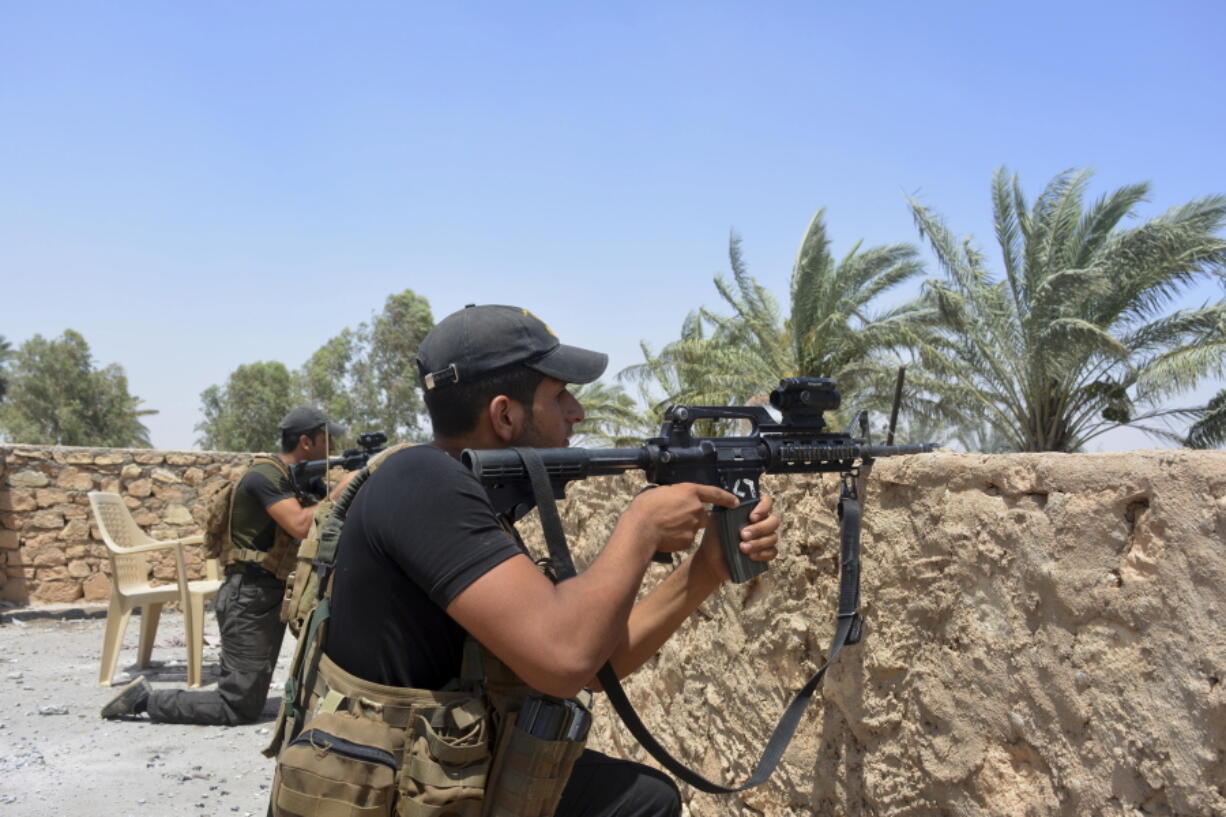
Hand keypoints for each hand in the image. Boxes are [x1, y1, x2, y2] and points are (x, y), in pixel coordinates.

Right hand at [623, 483, 739, 553]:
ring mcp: (694, 526)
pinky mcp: (689, 541)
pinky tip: (666, 537)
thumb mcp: (658, 492)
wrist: (641, 530)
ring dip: (685, 527)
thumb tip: (670, 498)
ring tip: (667, 527)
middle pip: (704, 514)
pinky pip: (687, 539)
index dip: (726, 497)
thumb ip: (671, 494)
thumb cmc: (645, 508)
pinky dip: (679, 538)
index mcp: (689, 492)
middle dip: (696, 516)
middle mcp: (696, 508)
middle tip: (678, 517)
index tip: (735, 502)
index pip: (715, 493)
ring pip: (695, 527)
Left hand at [694, 494, 780, 581]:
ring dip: (759, 543)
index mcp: (750, 512)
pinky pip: (773, 552)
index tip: (752, 517)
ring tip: (742, 548)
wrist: (712, 561)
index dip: (764, 507)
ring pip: (773, 537)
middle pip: (773, 521)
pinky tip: (751, 556)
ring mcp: (764, 539)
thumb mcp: (717, 521)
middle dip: (759, 528)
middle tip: (743, 535)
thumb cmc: (715, 538)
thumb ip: (726, 509)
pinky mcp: (764, 554)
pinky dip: (763, 554)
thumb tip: (733, 501)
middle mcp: (760, 524)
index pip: (766, 502)